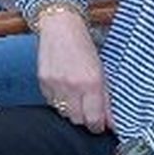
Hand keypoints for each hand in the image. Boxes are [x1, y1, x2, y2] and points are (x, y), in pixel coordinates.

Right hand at [37, 10, 112, 132]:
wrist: (60, 28)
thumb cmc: (84, 48)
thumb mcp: (102, 72)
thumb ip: (106, 100)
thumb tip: (111, 124)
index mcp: (92, 83)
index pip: (94, 120)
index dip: (98, 126)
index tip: (99, 125)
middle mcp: (73, 86)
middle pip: (77, 120)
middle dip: (84, 118)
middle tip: (88, 110)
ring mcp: (55, 84)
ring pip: (63, 113)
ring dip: (71, 110)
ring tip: (75, 96)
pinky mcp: (43, 82)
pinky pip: (51, 102)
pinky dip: (59, 100)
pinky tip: (63, 88)